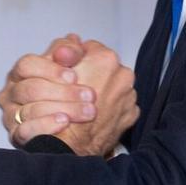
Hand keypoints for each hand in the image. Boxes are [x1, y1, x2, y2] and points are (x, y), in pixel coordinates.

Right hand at [0, 34, 97, 146]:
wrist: (78, 137)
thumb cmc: (73, 97)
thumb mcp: (76, 68)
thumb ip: (73, 53)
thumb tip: (73, 39)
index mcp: (22, 73)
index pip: (28, 65)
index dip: (51, 69)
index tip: (75, 76)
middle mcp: (12, 93)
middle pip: (29, 88)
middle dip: (63, 92)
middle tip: (90, 96)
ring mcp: (11, 116)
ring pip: (29, 110)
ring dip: (63, 109)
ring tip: (87, 112)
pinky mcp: (16, 137)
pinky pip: (25, 132)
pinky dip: (46, 125)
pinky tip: (64, 123)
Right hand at [54, 40, 139, 155]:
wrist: (69, 146)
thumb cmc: (60, 110)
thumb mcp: (54, 71)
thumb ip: (66, 51)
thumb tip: (74, 38)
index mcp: (105, 59)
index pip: (91, 48)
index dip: (78, 60)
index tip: (72, 71)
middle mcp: (123, 75)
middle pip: (106, 67)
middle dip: (94, 75)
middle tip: (79, 88)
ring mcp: (129, 96)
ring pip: (114, 86)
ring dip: (104, 92)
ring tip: (86, 104)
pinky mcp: (131, 115)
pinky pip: (121, 105)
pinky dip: (111, 108)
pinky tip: (96, 115)